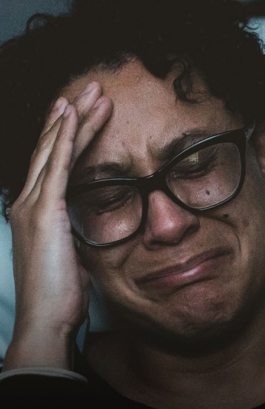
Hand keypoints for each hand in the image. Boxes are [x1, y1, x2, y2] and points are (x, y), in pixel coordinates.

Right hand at [3, 82, 111, 370]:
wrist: (47, 320)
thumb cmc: (60, 294)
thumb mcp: (68, 254)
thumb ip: (71, 230)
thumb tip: (83, 221)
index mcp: (35, 212)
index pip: (52, 164)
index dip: (66, 135)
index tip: (81, 112)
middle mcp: (28, 203)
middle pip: (52, 149)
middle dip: (71, 116)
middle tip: (90, 89)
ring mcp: (33, 205)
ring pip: (56, 149)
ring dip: (74, 118)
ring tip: (91, 92)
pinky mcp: (46, 211)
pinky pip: (59, 165)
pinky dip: (68, 137)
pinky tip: (75, 115)